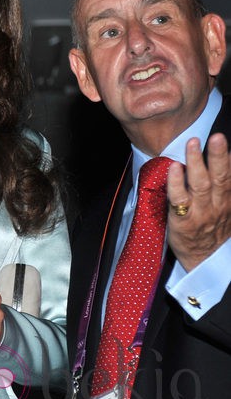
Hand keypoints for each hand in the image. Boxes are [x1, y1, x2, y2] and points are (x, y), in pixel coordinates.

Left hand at [166, 133, 230, 270]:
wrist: (204, 261)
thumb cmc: (212, 230)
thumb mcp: (226, 209)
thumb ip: (226, 188)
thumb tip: (225, 163)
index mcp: (228, 202)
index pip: (230, 177)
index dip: (227, 158)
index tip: (222, 139)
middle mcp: (217, 206)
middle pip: (220, 178)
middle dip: (218, 156)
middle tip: (216, 137)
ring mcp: (200, 213)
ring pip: (201, 185)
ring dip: (197, 162)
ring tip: (193, 144)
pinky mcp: (183, 222)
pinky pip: (179, 200)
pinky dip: (176, 183)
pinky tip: (174, 169)